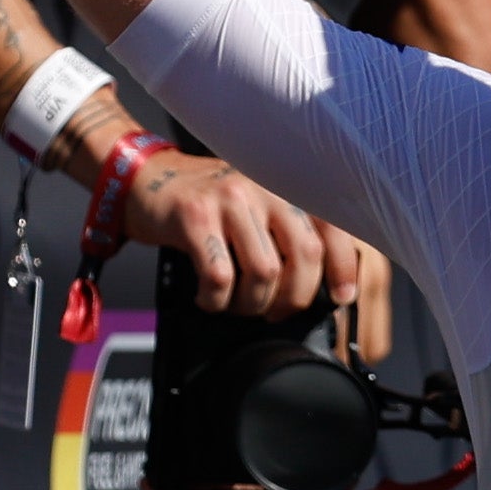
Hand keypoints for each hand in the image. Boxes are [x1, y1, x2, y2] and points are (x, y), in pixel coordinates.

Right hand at [125, 150, 394, 365]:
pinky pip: (220, 276)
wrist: (147, 178)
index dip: (344, 268)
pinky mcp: (195, 215)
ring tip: (237, 304)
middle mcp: (265, 185)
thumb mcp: (258, 206)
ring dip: (253, 303)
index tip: (342, 297)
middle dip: (294, 298)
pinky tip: (208, 298)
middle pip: (304, 256)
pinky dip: (216, 300)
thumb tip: (329, 287)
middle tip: (275, 311)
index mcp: (286, 185)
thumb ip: (291, 233)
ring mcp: (230, 198)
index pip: (333, 227)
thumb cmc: (209, 203)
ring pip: (265, 272)